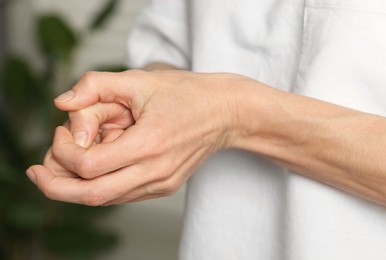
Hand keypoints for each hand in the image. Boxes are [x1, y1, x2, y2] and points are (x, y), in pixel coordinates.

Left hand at [27, 70, 245, 204]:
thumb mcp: (140, 79)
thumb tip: (62, 103)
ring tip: (68, 160)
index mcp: (150, 144)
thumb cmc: (186, 94)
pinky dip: (99, 184)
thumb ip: (96, 85)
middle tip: (39, 170)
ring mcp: (160, 184)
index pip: (89, 166)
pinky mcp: (163, 187)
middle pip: (91, 196)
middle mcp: (155, 172)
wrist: (225, 113)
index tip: (61, 132)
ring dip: (77, 185)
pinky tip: (95, 165)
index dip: (63, 151)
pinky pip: (121, 194)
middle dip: (55, 186)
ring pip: (105, 199)